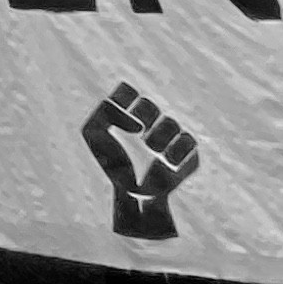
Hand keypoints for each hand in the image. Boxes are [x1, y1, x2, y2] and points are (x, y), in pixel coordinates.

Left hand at [81, 82, 200, 240]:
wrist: (132, 193)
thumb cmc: (111, 162)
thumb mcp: (93, 134)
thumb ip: (104, 114)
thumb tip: (136, 122)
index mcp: (126, 113)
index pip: (127, 91)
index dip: (123, 98)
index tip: (116, 114)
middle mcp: (149, 122)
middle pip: (149, 104)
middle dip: (144, 115)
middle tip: (138, 134)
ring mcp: (168, 137)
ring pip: (171, 122)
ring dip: (160, 134)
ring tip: (152, 149)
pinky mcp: (185, 153)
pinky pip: (189, 140)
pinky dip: (179, 149)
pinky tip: (168, 161)